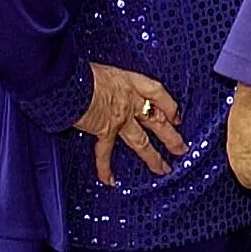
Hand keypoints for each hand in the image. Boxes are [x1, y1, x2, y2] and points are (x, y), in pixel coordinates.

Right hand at [74, 63, 186, 184]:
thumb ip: (108, 83)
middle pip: (157, 121)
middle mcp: (129, 101)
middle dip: (171, 137)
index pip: (158, 93)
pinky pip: (105, 153)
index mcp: (130, 81)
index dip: (170, 106)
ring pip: (141, 142)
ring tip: (162, 169)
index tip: (175, 116)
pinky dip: (105, 168)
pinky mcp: (104, 130)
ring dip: (153, 157)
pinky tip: (109, 180)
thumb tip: (102, 89)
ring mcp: (119, 118)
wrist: (69, 81)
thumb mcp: (101, 71)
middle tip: (181, 149)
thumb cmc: (80, 72)